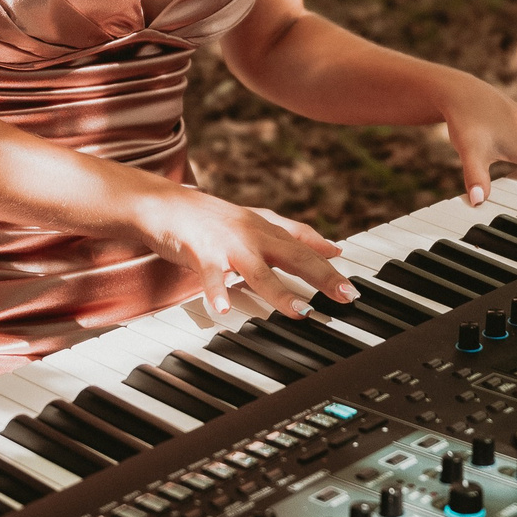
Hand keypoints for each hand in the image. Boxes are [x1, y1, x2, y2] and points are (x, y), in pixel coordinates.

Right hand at [132, 188, 357, 321]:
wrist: (164, 203)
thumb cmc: (210, 218)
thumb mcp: (257, 222)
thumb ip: (295, 234)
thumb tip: (334, 247)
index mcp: (266, 229)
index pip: (305, 245)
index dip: (331, 264)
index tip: (352, 286)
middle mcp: (252, 234)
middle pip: (294, 256)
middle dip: (321, 276)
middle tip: (345, 295)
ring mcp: (227, 243)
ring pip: (259, 270)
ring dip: (280, 292)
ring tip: (300, 312)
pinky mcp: (200, 251)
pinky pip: (211, 275)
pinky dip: (216, 292)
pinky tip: (222, 310)